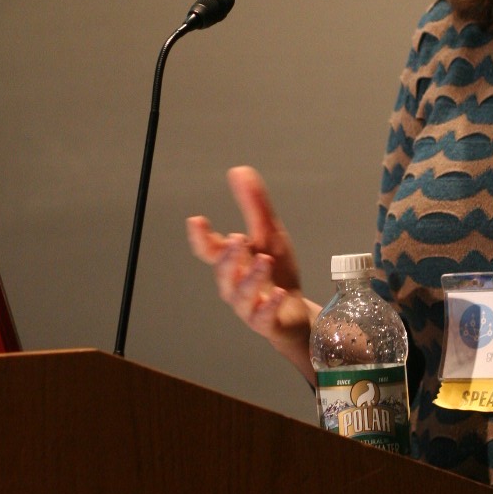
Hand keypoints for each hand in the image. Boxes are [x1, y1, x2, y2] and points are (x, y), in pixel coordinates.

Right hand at [187, 166, 317, 380]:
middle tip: (237, 240)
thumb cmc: (278, 274)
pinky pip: (263, 318)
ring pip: (241, 295)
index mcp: (233, 263)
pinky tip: (278, 293)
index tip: (196, 220)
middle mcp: (236, 285)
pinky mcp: (268, 323)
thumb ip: (254, 205)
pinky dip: (269, 306)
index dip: (201, 238)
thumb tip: (238, 171)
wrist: (296, 314)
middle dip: (228, 257)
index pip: (210, 251)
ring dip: (250, 278)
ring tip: (264, 260)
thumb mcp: (269, 234)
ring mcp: (250, 306)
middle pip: (223, 273)